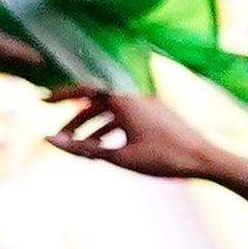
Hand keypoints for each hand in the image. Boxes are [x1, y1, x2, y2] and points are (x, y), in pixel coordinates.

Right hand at [49, 90, 247, 184]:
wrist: (206, 160)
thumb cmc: (164, 158)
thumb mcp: (118, 156)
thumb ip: (82, 148)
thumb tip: (49, 141)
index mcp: (124, 99)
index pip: (84, 88)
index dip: (60, 94)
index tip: (41, 101)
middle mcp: (134, 96)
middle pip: (96, 102)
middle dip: (75, 120)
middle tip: (59, 138)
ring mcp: (147, 105)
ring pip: (111, 112)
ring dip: (93, 128)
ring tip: (79, 148)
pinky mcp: (156, 115)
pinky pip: (126, 118)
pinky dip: (111, 130)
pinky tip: (104, 150)